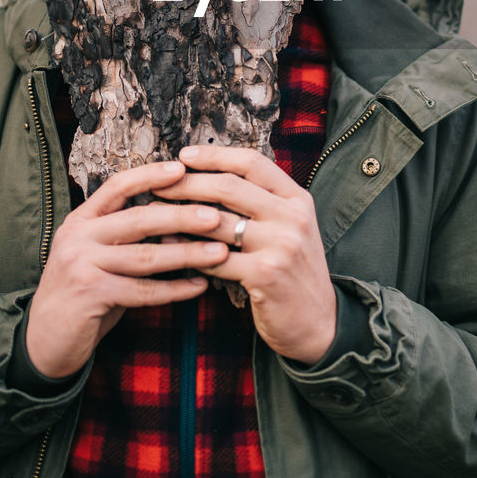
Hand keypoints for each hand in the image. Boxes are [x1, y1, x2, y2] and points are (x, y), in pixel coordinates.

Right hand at [25, 160, 228, 377]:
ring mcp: (81, 264)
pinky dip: (175, 289)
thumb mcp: (96, 256)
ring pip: (145, 256)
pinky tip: (199, 287)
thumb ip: (127, 240)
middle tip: (215, 215)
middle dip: (181, 216)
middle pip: (138, 219)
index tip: (182, 168)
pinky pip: (143, 291)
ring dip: (187, 254)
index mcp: (79, 220)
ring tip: (219, 252)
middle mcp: (77, 236)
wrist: (44, 340)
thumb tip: (180, 228)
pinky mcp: (90, 294)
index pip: (117, 186)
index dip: (150, 176)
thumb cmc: (81, 293)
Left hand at [157, 145, 337, 365]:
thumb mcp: (290, 228)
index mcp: (297, 199)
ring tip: (157, 214)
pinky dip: (189, 251)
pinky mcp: (266, 274)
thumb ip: (262, 203)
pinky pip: (215, 258)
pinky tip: (170, 248)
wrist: (319, 323)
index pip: (252, 162)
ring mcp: (281, 245)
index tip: (185, 155)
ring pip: (217, 221)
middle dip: (188, 182)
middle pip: (230, 186)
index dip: (215, 155)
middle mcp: (293, 217)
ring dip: (181, 217)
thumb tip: (209, 177)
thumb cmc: (293, 272)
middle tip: (159, 185)